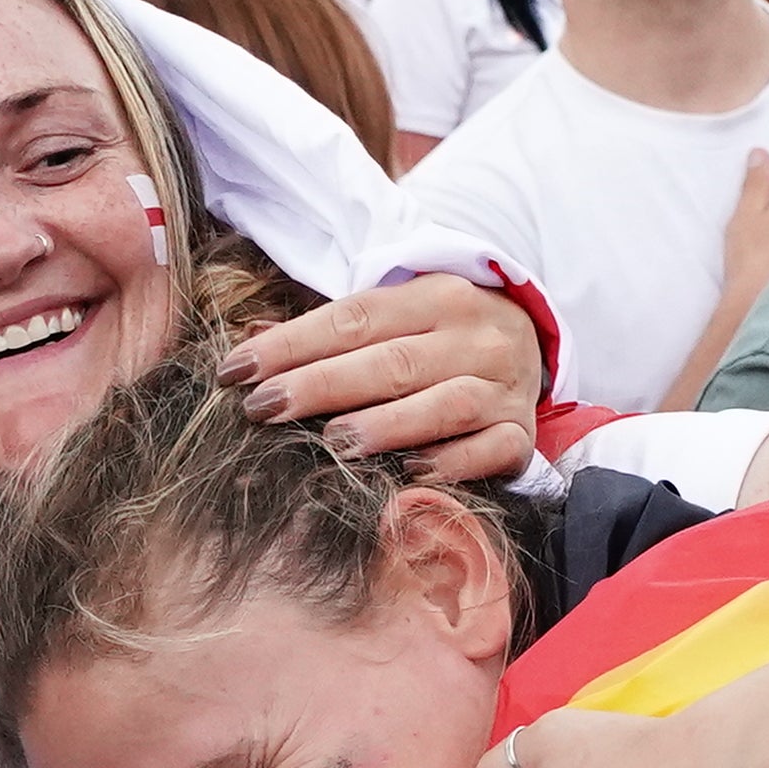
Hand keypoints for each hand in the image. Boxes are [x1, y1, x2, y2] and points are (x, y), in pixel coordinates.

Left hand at [230, 274, 543, 482]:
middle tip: (264, 409)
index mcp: (436, 295)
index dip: (292, 344)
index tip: (236, 371)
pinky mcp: (522, 433)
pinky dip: (453, 463)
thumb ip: (326, 330)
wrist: (532, 342)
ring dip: (387, 425)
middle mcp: (476, 335)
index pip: (355, 318)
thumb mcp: (393, 316)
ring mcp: (504, 385)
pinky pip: (492, 449)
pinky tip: (410, 472)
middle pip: (392, 361)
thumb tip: (247, 340)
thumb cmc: (437, 335)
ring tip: (334, 444)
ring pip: (446, 403)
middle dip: (321, 386)